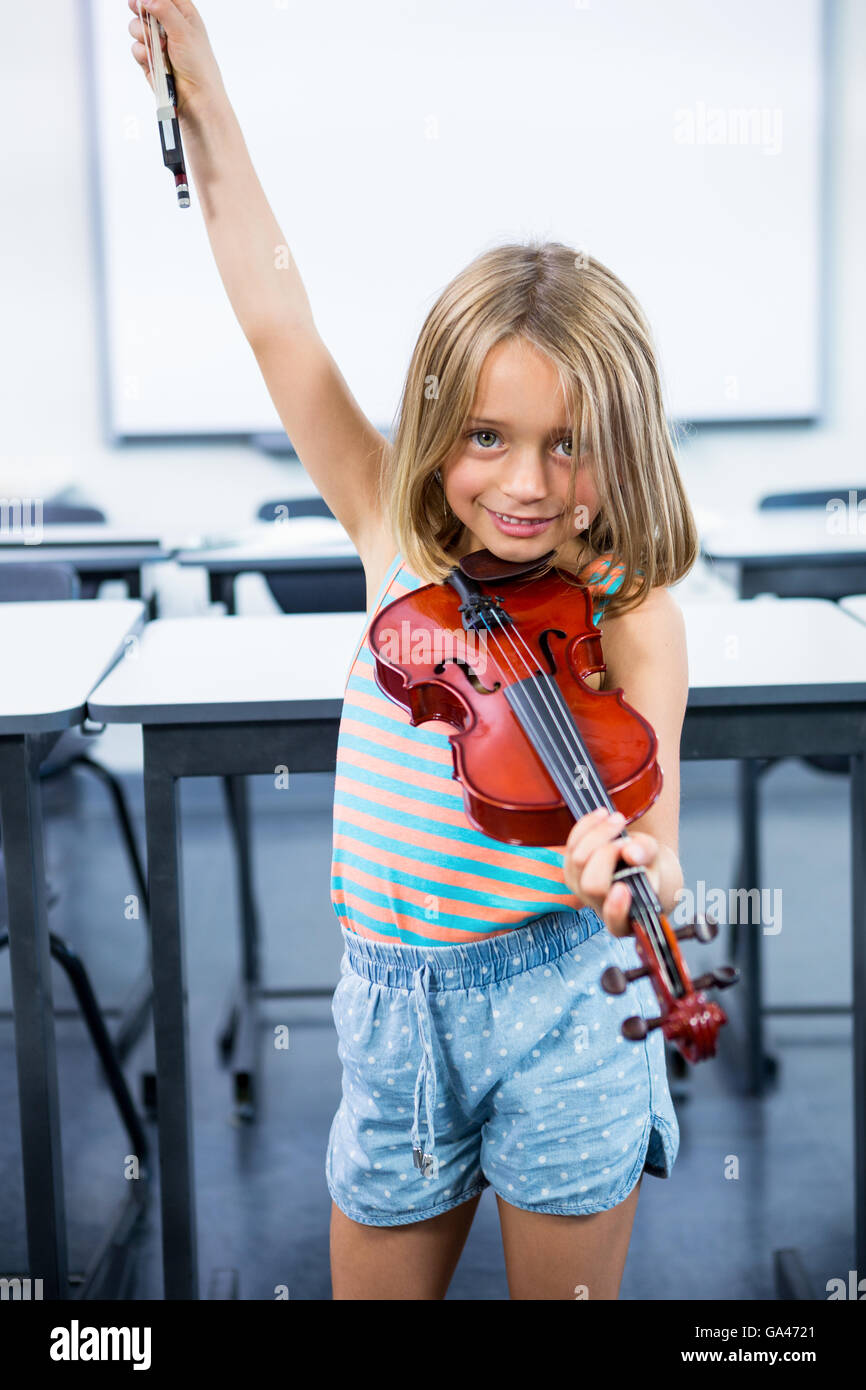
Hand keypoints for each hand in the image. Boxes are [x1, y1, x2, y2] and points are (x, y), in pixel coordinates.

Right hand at [128, 0, 225, 118]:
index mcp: (183, 14)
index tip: (144, 1)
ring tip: (160, 47)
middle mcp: (169, 26)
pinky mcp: (150, 58)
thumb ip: (164, 10)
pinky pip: (136, 47)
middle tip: (148, 20)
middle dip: (142, 13)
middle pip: (144, 7)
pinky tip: (153, 59)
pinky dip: (142, 52)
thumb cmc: (199, 66)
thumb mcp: (183, 30)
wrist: (195, 97)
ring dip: (144, 35)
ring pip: (136, 27)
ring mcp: (158, 42)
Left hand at [563, 807, 662, 937]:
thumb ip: (646, 855)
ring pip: (578, 860)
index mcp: (625, 918)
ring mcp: (579, 888)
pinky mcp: (570, 868)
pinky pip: (571, 844)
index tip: (624, 888)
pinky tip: (603, 815)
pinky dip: (587, 826)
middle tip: (627, 840)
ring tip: (618, 820)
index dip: (616, 908)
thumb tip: (631, 853)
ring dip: (598, 835)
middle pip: (593, 883)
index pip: (616, 922)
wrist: (636, 861)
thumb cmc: (648, 866)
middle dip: (608, 855)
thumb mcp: (655, 859)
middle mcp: (598, 906)